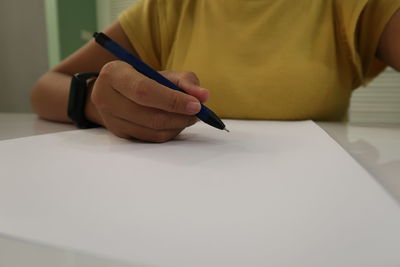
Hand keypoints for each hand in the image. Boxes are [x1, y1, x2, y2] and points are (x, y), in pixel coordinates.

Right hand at [85, 60, 208, 142]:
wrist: (114, 91)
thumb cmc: (143, 79)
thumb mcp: (162, 73)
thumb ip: (185, 81)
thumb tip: (203, 96)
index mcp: (114, 74)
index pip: (144, 91)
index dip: (172, 100)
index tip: (196, 105)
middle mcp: (106, 97)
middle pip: (149, 115)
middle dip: (179, 116)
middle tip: (198, 113)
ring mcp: (111, 119)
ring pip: (151, 130)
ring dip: (177, 126)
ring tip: (189, 117)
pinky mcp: (119, 133)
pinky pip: (150, 138)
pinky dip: (169, 132)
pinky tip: (177, 123)